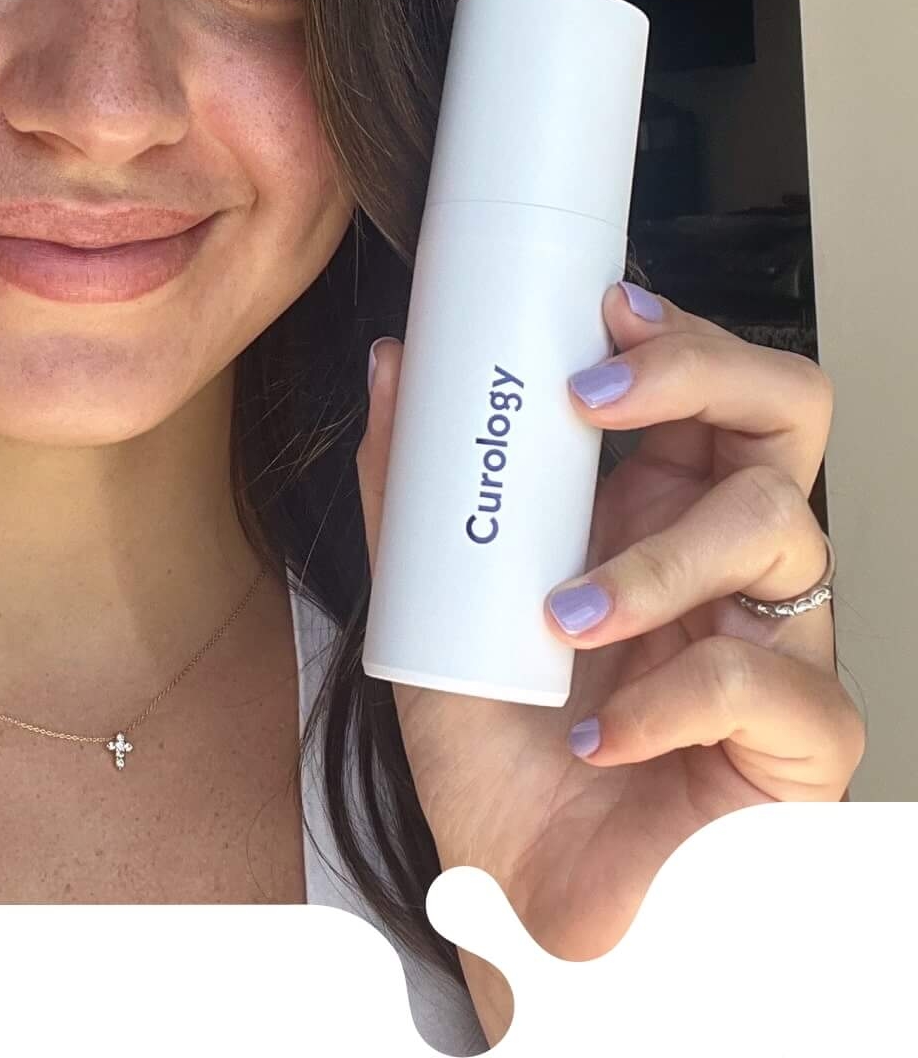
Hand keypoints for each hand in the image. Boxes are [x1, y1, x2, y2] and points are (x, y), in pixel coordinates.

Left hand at [354, 279, 860, 1036]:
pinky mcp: (801, 740)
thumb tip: (395, 364)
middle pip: (788, 413)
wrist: (515, 889)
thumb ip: (410, 492)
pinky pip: (759, 681)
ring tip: (561, 620)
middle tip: (593, 398)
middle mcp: (729, 564)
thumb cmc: (496, 752)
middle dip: (698, 374)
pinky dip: (661, 699)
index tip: (595, 309)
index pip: (714, 387)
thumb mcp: (426, 608)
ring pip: (776, 533)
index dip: (678, 332)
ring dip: (651, 561)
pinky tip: (593, 734)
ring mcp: (776, 643)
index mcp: (655, 513)